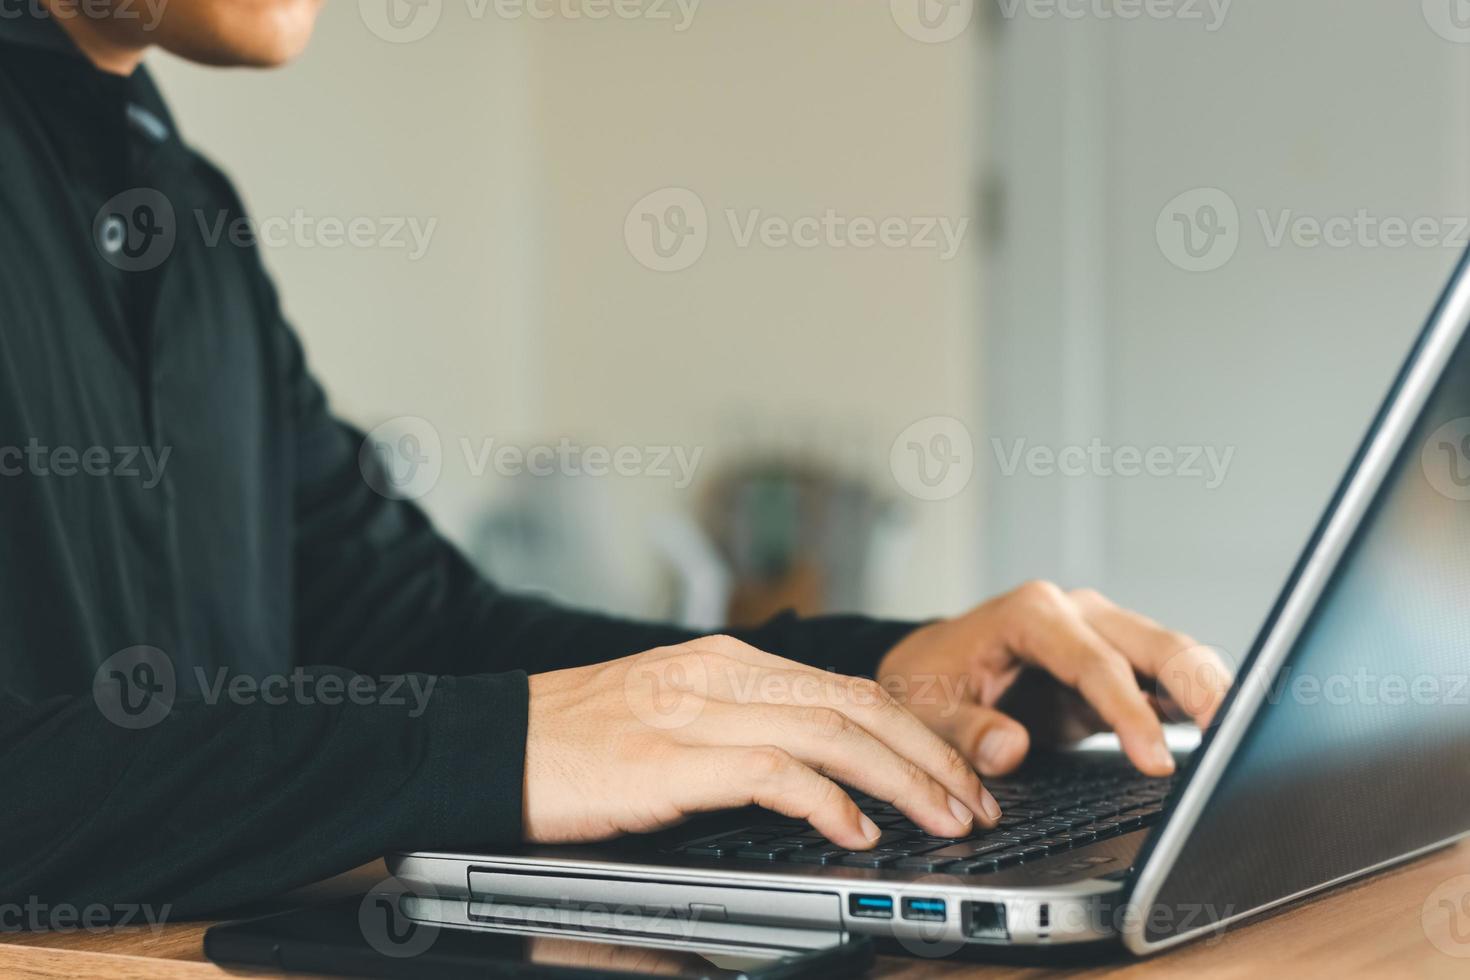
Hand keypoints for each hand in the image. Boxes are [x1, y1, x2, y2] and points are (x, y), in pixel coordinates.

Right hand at [523, 635, 1001, 848]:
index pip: (846, 688)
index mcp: (725, 661)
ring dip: (902, 779)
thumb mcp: (668, 720)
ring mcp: (696, 709)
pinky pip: (774, 771)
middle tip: (975, 800)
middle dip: (929, 754)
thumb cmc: (573, 745)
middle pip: (856, 704)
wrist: (485, 747)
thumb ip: (739, 731)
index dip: (914, 730)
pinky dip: (827, 801)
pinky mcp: (670, 756)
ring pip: (832, 732)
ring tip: (945, 818)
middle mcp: (720, 673)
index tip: (956, 771)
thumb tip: (816, 776)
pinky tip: (857, 830)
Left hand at [876, 582, 1231, 777]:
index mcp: (1031, 614)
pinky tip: (1225, 736)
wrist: (929, 670)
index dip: (1129, 711)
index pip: (1094, 662)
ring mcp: (1103, 636)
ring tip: (1245, 737)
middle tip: (1234, 736)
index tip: (1156, 760)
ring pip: (1174, 656)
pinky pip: (1167, 682)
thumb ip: (963, 731)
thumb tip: (1008, 749)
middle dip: (1199, 685)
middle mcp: (1076, 614)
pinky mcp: (1118, 668)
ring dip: (1211, 692)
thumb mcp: (925, 709)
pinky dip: (1198, 705)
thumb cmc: (928, 682)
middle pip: (1155, 643)